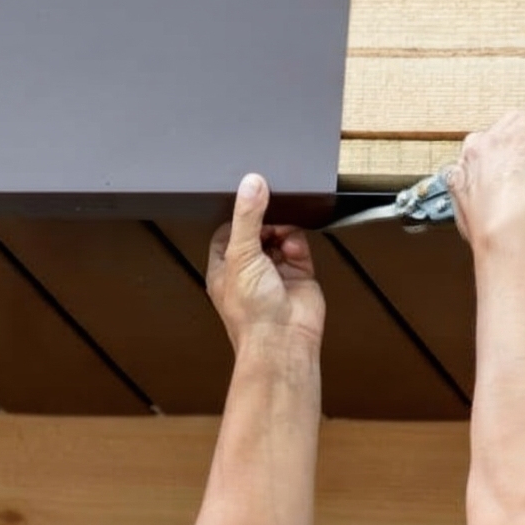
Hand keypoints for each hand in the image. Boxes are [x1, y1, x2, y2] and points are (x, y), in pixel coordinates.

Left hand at [206, 173, 325, 359]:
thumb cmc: (251, 311)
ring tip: (283, 233)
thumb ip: (247, 217)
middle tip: (270, 208)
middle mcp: (249, 269)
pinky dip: (298, 242)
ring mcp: (275, 271)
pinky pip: (299, 247)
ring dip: (283, 229)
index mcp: (225, 267)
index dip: (239, 215)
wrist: (283, 339)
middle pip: (257, 230)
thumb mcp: (241, 254)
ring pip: (280, 235)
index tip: (250, 197)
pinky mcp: (299, 274)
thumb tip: (251, 184)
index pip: (228, 230)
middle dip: (266, 219)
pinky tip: (294, 247)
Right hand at [447, 110, 524, 249]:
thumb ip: (474, 186)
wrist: (501, 228)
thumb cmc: (488, 224)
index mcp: (470, 156)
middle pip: (514, 120)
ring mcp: (511, 137)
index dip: (510, 139)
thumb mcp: (467, 201)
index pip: (492, 137)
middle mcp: (488, 140)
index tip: (521, 146)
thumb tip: (485, 188)